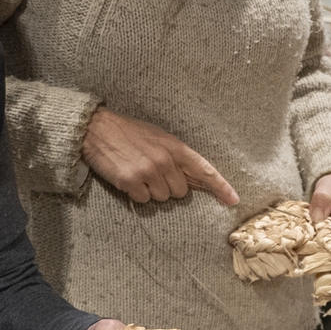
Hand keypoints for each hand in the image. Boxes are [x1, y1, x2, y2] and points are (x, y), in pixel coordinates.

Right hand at [81, 108, 239, 208]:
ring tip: (138, 172)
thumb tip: (196, 181)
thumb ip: (177, 158)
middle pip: (181, 192)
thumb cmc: (129, 133)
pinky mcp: (131, 181)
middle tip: (152, 171)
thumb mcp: (159, 138)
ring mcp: (148, 171)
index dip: (220, 186)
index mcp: (175, 146)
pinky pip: (143, 200)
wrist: (97, 129)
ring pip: (162, 198)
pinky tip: (128, 178)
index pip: (204, 170)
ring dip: (151, 191)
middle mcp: (165, 160)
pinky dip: (136, 194)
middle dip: (169, 187)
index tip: (233, 200)